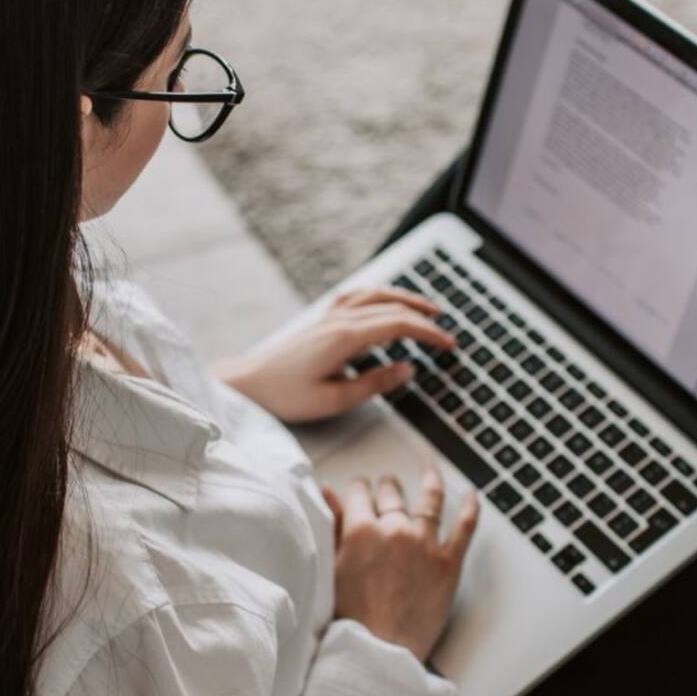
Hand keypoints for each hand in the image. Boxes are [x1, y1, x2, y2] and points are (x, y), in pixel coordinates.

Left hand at [212, 286, 454, 423]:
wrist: (247, 384)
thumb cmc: (286, 395)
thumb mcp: (335, 399)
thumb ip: (375, 383)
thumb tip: (408, 369)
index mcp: (345, 338)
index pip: (399, 325)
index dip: (428, 333)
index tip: (449, 344)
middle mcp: (338, 320)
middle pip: (392, 306)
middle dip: (424, 316)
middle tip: (447, 331)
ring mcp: (328, 316)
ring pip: (375, 295)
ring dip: (404, 298)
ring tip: (427, 309)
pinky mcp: (321, 320)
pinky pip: (357, 296)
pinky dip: (379, 295)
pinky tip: (385, 301)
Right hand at [322, 467, 480, 660]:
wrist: (379, 652)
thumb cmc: (350, 618)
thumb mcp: (332, 568)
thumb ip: (332, 526)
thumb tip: (328, 493)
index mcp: (361, 530)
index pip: (360, 491)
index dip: (359, 489)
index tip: (361, 491)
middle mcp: (394, 529)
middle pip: (392, 492)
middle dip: (387, 487)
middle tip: (387, 488)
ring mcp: (425, 544)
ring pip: (430, 500)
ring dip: (430, 482)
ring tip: (430, 474)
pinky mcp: (449, 563)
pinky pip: (465, 527)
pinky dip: (470, 508)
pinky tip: (471, 496)